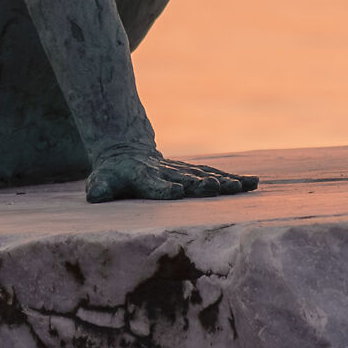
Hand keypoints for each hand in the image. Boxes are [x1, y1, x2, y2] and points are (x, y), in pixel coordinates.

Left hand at [86, 151, 258, 202]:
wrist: (129, 151)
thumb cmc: (114, 174)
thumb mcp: (102, 179)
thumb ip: (100, 187)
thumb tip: (94, 195)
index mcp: (145, 177)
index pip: (155, 185)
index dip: (164, 188)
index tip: (177, 191)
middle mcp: (168, 173)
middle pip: (187, 179)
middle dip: (202, 184)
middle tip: (218, 187)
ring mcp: (183, 172)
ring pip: (206, 176)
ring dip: (224, 182)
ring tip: (242, 188)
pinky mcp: (195, 173)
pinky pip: (216, 175)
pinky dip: (234, 180)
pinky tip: (253, 183)